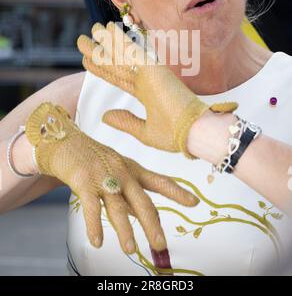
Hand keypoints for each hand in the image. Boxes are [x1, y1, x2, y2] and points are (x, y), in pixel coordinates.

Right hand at [25, 102, 198, 253]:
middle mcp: (122, 172)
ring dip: (124, 229)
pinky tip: (97, 241)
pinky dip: (94, 224)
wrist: (64, 141)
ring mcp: (103, 175)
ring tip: (130, 249)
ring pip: (117, 206)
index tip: (194, 202)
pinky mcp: (84, 180)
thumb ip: (130, 195)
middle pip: (141, 201)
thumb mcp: (117, 172)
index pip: (159, 181)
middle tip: (161, 244)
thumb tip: (144, 217)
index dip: (177, 192)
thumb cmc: (93, 158)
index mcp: (132, 169)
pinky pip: (90, 206)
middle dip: (152, 224)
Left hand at [77, 22, 237, 158]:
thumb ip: (125, 121)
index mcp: (145, 93)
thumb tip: (104, 116)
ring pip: (122, 55)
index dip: (101, 68)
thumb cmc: (176, 135)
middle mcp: (146, 80)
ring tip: (91, 29)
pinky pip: (132, 52)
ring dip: (106, 42)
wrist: (196, 134)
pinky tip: (107, 30)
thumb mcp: (144, 132)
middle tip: (81, 40)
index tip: (86, 59)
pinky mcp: (154, 70)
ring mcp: (150, 73)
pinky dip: (119, 40)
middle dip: (98, 52)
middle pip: (116, 63)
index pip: (117, 77)